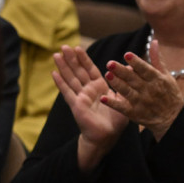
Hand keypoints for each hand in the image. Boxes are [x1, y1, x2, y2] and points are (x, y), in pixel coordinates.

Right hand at [51, 45, 128, 171]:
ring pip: (70, 78)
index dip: (84, 59)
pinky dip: (60, 83)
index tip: (78, 47)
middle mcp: (88, 90)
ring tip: (56, 55)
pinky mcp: (76, 105)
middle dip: (71, 59)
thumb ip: (123, 84)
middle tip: (64, 46)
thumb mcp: (123, 99)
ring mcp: (80, 97)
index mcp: (99, 87)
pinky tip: (54, 73)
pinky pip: (67, 92)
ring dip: (63, 67)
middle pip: (78, 71)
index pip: (90, 69)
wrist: (108, 136)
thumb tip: (130, 69)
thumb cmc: (116, 120)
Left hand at [102, 40, 183, 140]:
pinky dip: (113, 104)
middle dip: (122, 71)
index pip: (146, 70)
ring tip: (107, 75)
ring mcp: (142, 103)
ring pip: (127, 92)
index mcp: (157, 80)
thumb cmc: (169, 93)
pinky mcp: (135, 113)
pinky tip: (103, 98)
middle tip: (110, 63)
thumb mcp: (167, 76)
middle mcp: (149, 91)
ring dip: (117, 84)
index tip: (127, 54)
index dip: (137, 62)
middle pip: (134, 79)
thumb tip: (153, 41)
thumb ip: (157, 60)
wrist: (173, 119)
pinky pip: (122, 108)